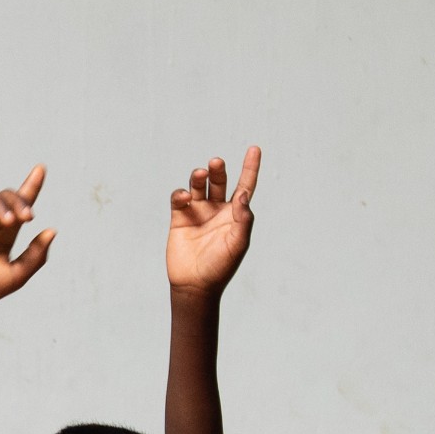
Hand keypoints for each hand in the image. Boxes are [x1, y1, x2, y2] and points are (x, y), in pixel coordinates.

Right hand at [0, 168, 54, 317]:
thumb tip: (52, 230)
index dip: (32, 185)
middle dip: (20, 201)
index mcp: (6, 231)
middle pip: (8, 196)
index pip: (21, 202)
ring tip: (6, 222)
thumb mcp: (18, 274)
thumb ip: (36, 255)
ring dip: (1, 204)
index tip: (41, 169)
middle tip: (26, 217)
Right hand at [163, 148, 259, 298]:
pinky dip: (181, 193)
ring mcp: (198, 213)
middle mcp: (217, 210)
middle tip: (216, 162)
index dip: (250, 167)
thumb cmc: (221, 267)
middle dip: (218, 170)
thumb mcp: (239, 243)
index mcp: (235, 214)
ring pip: (199, 186)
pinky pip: (180, 198)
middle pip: (220, 181)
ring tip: (200, 173)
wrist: (195, 285)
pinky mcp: (179, 218)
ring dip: (200, 177)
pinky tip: (185, 197)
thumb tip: (242, 194)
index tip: (254, 148)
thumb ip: (243, 218)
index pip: (245, 186)